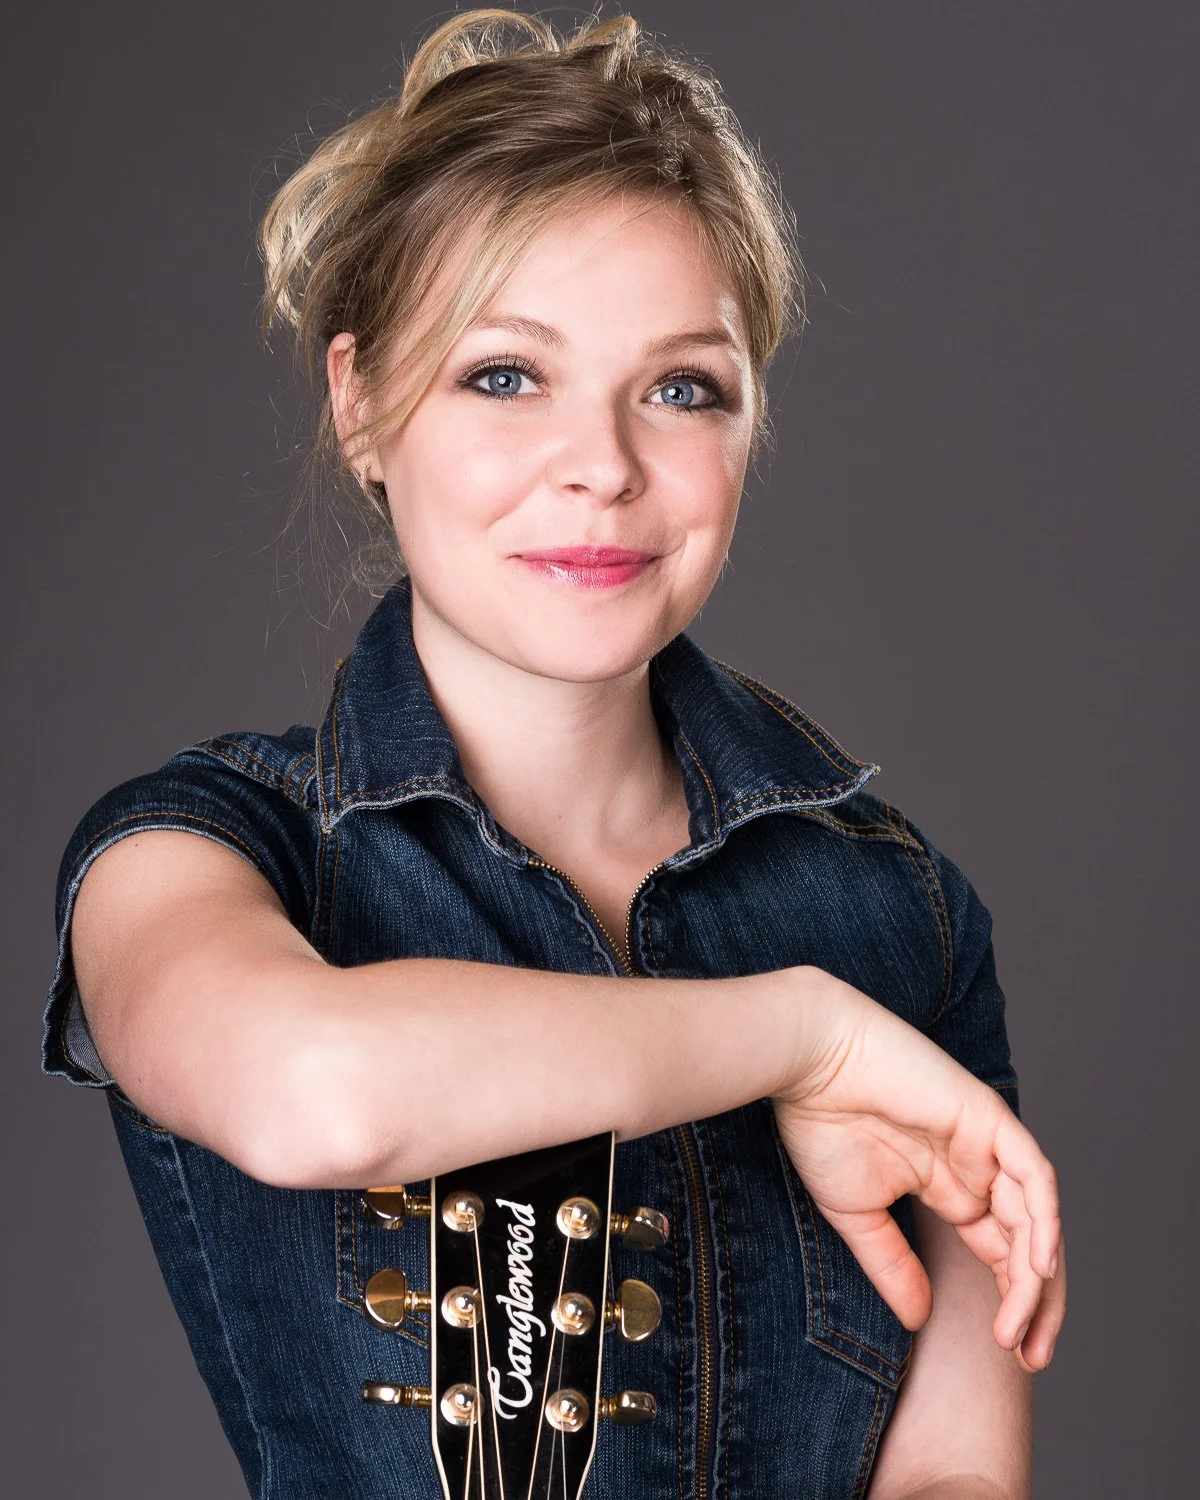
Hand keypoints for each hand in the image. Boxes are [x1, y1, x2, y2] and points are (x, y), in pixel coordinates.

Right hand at [772, 968, 1064, 1365]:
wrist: (809, 1063)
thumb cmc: (821, 1124)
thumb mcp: (857, 1215)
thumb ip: (893, 1264)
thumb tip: (918, 1318)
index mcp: (949, 1186)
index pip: (1003, 1252)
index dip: (1015, 1302)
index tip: (1011, 1350)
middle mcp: (977, 1168)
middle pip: (1032, 1243)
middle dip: (1039, 1302)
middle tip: (1030, 1354)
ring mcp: (986, 1142)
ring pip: (1037, 1218)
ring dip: (1035, 1277)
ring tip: (1018, 1325)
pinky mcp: (987, 1117)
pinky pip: (1034, 1174)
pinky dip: (1045, 1220)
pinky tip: (1038, 1265)